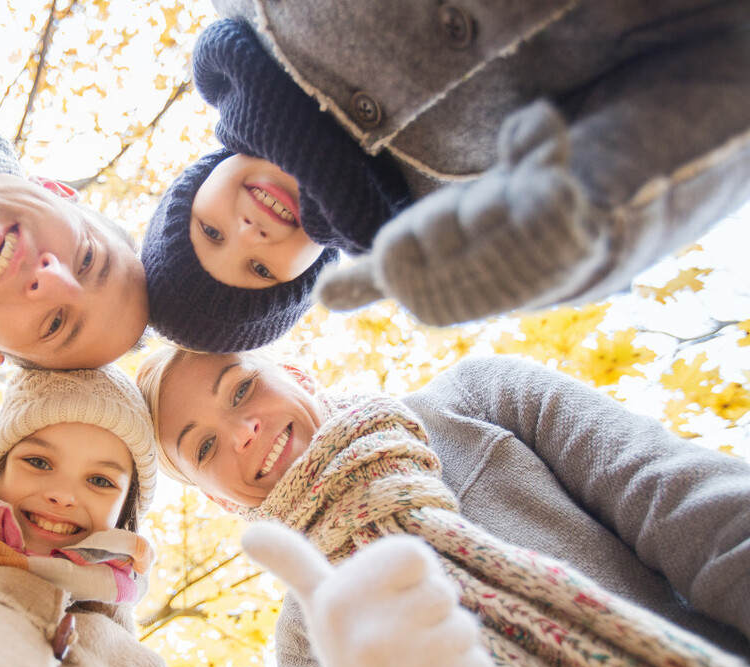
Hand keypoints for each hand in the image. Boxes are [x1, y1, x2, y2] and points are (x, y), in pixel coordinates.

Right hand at [243, 523, 493, 666]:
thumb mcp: (321, 605)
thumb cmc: (354, 649)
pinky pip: (482, 664)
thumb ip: (292, 562)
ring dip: (451, 643)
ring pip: (465, 626)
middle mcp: (371, 638)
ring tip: (418, 665)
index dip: (408, 575)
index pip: (414, 553)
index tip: (386, 600)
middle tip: (402, 638)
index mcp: (339, 602)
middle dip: (431, 610)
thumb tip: (247, 532)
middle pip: (442, 590)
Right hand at [317, 100, 607, 324]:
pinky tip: (541, 162)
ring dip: (503, 185)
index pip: (397, 245)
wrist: (565, 242)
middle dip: (464, 205)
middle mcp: (475, 292)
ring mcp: (525, 265)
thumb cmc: (480, 247)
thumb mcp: (417, 258)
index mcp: (432, 300)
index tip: (448, 240)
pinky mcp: (569, 233)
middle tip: (489, 221)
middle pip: (443, 219)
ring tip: (521, 205)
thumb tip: (319, 298)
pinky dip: (537, 143)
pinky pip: (539, 171)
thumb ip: (369, 278)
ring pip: (488, 201)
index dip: (423, 227)